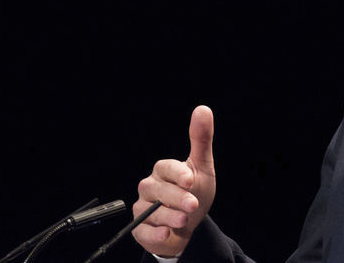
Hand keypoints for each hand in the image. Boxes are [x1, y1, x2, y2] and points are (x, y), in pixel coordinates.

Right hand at [132, 105, 216, 257]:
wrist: (189, 226)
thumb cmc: (195, 193)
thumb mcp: (203, 167)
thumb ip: (201, 140)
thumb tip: (203, 109)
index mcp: (164, 171)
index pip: (166, 168)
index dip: (177, 174)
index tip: (191, 180)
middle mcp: (150, 187)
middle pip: (158, 190)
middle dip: (176, 198)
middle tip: (192, 205)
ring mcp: (143, 208)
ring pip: (150, 211)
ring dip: (168, 216)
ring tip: (184, 220)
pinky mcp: (140, 229)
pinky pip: (142, 231)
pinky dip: (154, 233)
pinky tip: (166, 233)